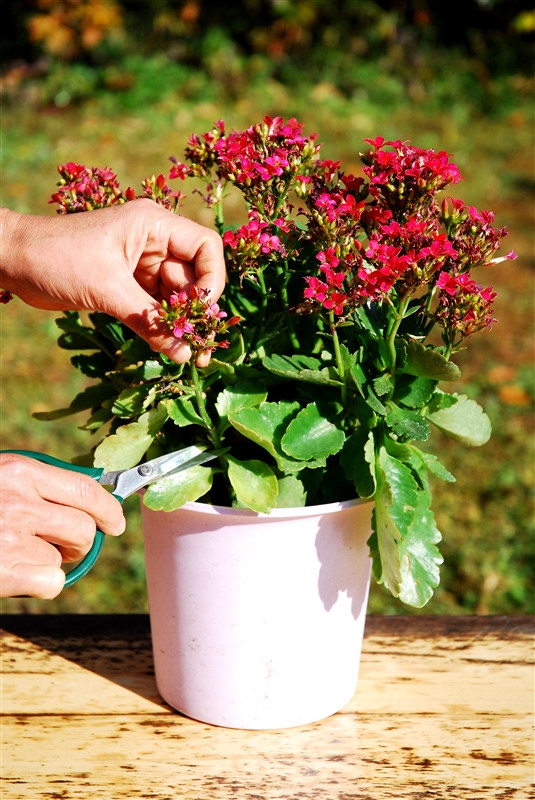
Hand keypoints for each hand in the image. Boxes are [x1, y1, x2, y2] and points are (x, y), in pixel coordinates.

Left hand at [0, 200, 225, 364]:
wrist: (12, 261)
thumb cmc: (57, 259)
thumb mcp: (107, 290)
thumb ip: (149, 321)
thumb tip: (184, 354)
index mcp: (153, 225)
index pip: (205, 247)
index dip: (212, 279)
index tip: (201, 310)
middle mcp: (152, 241)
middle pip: (193, 276)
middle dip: (195, 311)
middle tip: (200, 348)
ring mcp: (140, 263)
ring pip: (175, 296)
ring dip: (180, 324)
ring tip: (188, 355)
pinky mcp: (127, 283)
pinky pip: (155, 306)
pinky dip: (161, 326)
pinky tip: (168, 348)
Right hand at [0, 454, 125, 598]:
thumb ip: (34, 485)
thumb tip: (86, 501)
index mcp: (19, 470)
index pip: (86, 489)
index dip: (109, 509)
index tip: (116, 522)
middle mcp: (19, 500)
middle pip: (85, 528)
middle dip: (80, 542)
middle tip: (60, 547)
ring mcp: (10, 536)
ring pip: (66, 557)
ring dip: (51, 563)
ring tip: (18, 556)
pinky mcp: (4, 571)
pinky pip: (53, 582)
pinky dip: (40, 586)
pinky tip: (16, 577)